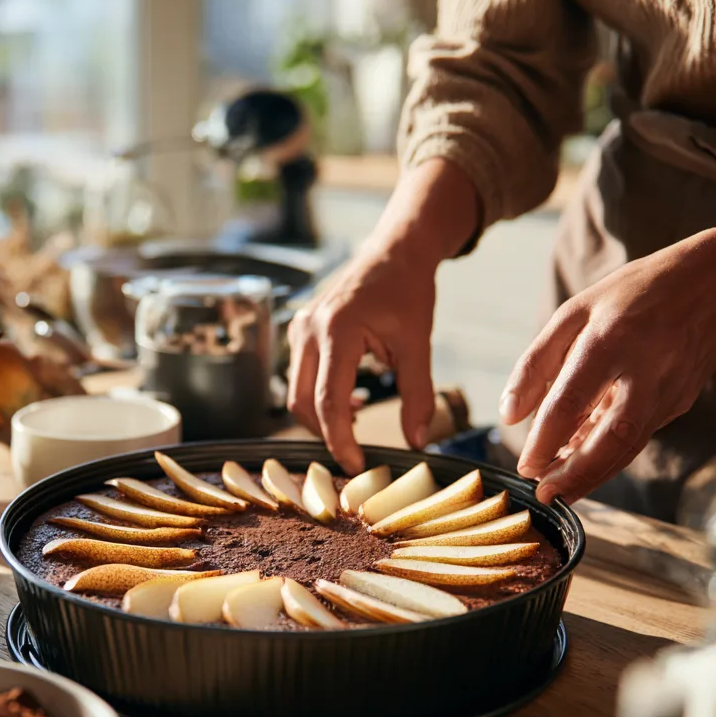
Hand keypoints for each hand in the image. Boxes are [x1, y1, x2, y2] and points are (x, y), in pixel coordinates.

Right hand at [288, 245, 437, 474]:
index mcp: (337, 330)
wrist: (395, 251)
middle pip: (303, 402)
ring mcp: (299, 328)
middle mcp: (309, 329)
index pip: (328, 401)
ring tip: (358, 422)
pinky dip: (320, 396)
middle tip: (355, 454)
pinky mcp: (300, 330)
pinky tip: (350, 399)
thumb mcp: (418, 344)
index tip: (356, 465)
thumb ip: (418, 395)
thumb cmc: (407, 291)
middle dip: (326, 433)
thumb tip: (417, 442)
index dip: (340, 440)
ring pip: (298, 392)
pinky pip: (300, 376)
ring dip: (323, 415)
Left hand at [501, 225, 715, 503]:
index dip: (545, 441)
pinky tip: (582, 462)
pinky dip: (610, 455)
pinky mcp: (679, 400)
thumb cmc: (632, 293)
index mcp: (610, 341)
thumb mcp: (573, 313)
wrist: (713, 280)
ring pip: (629, 446)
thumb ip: (536, 364)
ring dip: (593, 475)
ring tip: (558, 491)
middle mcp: (644, 370)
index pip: (570, 402)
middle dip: (576, 474)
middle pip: (611, 437)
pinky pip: (639, 435)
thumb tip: (510, 416)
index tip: (524, 465)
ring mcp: (668, 389)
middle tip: (543, 494)